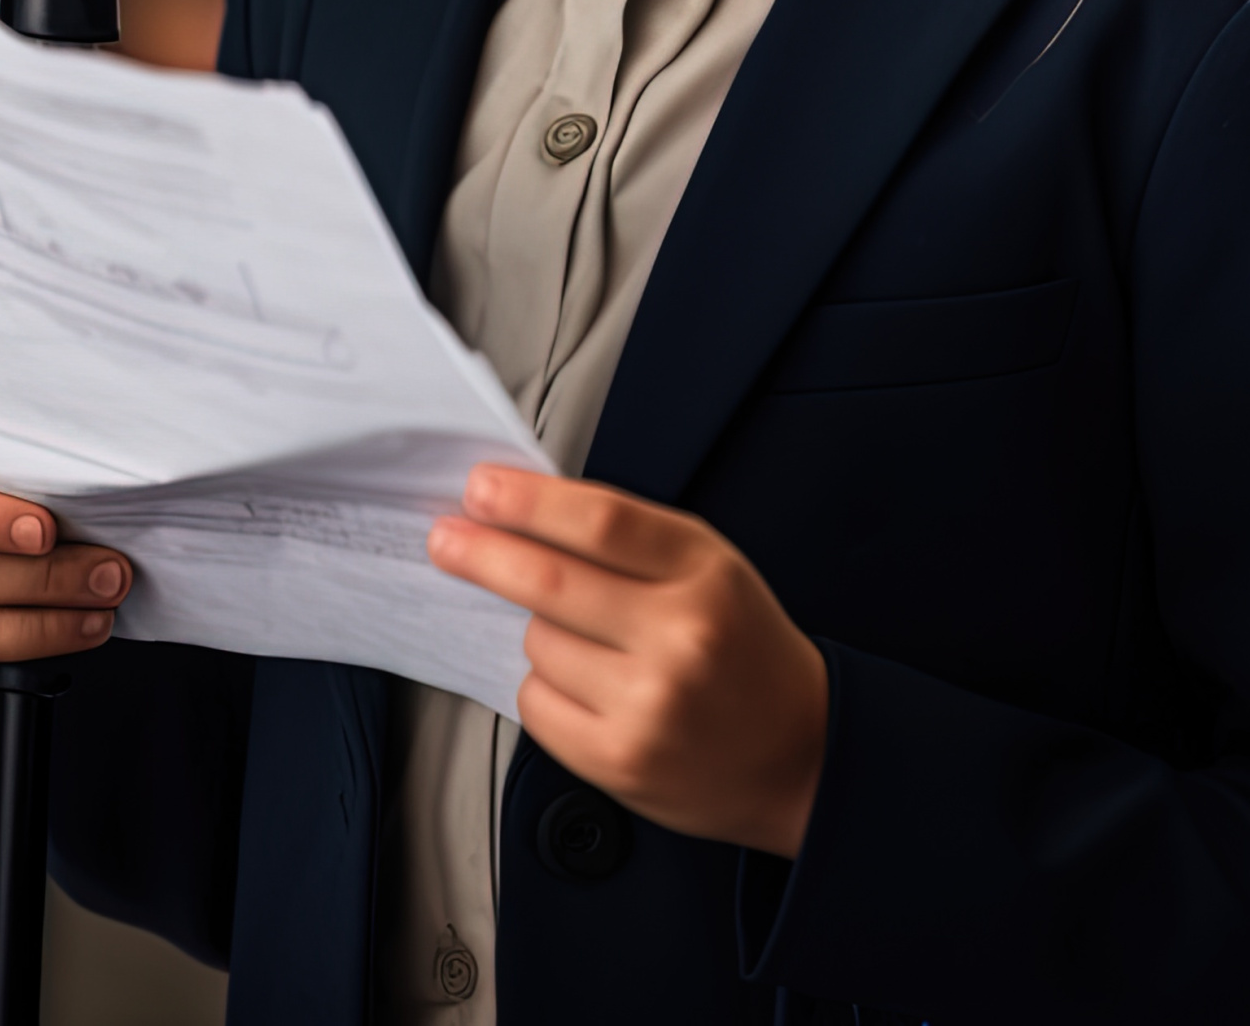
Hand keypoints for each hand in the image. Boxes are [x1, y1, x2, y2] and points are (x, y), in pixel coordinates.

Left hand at [427, 465, 826, 858]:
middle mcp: (680, 637)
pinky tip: (584, 686)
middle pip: (551, 581)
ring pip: (539, 643)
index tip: (481, 489)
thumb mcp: (711, 567)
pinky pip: (538, 704)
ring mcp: (649, 705)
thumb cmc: (745, 648)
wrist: (803, 755)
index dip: (529, 501)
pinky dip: (543, 686)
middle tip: (446, 537)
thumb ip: (630, 539)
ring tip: (588, 643)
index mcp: (705, 573)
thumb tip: (528, 513)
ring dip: (538, 632)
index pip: (601, 522)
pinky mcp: (621, 761)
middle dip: (483, 553)